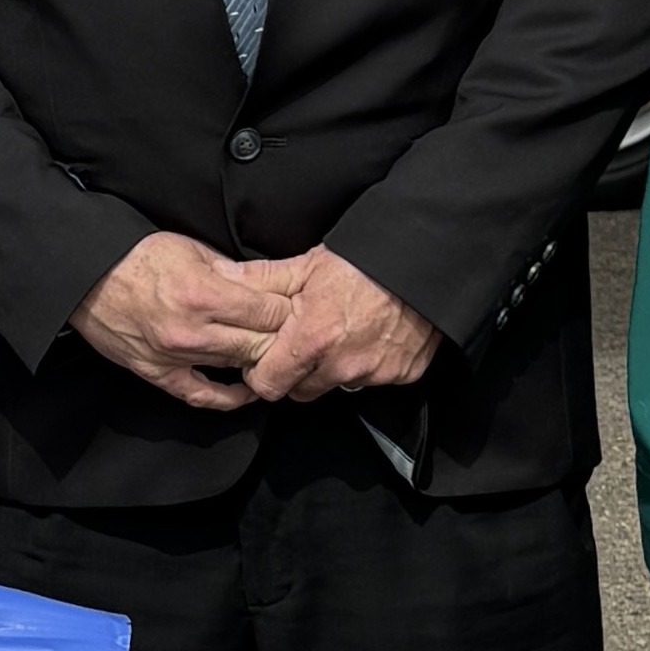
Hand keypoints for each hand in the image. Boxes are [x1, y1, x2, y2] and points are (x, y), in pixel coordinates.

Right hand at [70, 233, 294, 412]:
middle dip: (283, 337)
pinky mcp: (157, 373)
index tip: (300, 306)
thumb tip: (270, 283)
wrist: (85, 276)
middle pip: (261, 345)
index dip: (290, 309)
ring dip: (261, 361)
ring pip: (238, 368)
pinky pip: (202, 395)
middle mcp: (192, 330)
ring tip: (276, 351)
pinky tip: (248, 390)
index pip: (270, 313)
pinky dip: (230, 398)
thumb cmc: (136, 257)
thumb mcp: (192, 249)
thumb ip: (233, 271)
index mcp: (204, 293)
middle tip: (296, 331)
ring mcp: (174, 356)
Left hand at [235, 248, 443, 403]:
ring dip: (331, 369)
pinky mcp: (403, 374)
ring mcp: (375, 373)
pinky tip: (369, 336)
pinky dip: (367, 364)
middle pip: (300, 391)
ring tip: (339, 333)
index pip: (269, 385)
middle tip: (304, 341)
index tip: (265, 357)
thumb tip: (223, 277)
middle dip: (296, 372)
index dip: (262, 372)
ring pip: (336, 386)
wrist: (427, 259)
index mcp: (313, 340)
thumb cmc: (367, 260)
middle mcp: (343, 365)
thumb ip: (262, 280)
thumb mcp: (308, 264)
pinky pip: (373, 380)